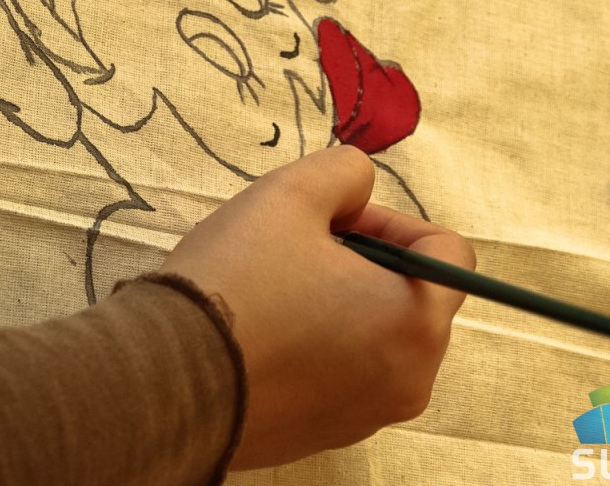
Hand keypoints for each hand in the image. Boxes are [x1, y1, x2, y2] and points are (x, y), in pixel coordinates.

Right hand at [160, 145, 475, 469]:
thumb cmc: (234, 283)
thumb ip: (344, 173)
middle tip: (298, 249)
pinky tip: (259, 331)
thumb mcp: (288, 194)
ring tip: (273, 290)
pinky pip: (339, 376)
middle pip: (410, 296)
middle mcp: (408, 380)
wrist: (163, 379)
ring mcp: (366, 416)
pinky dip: (314, 348)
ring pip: (374, 338)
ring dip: (337, 304)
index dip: (392, 221)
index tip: (337, 222)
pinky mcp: (324, 435)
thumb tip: (358, 187)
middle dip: (363, 263)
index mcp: (416, 321)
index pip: (446, 252)